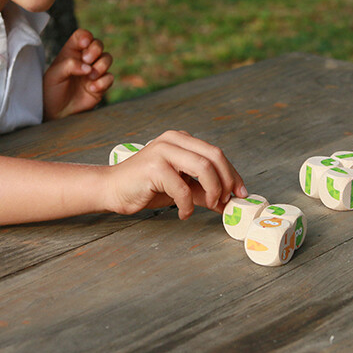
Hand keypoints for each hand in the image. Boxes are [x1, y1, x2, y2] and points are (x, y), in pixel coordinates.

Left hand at [43, 29, 112, 119]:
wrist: (56, 113)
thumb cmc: (51, 92)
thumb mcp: (53, 75)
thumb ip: (69, 65)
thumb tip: (87, 67)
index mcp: (71, 53)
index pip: (82, 36)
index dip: (86, 36)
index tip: (83, 44)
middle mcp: (84, 60)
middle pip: (98, 44)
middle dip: (95, 50)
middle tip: (87, 60)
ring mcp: (94, 72)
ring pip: (107, 58)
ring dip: (101, 65)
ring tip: (90, 76)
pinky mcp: (101, 85)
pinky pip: (110, 78)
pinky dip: (103, 82)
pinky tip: (91, 89)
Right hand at [103, 130, 247, 219]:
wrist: (111, 189)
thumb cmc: (146, 188)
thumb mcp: (180, 187)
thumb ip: (203, 191)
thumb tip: (228, 202)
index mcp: (181, 140)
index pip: (216, 153)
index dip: (232, 173)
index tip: (241, 192)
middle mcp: (173, 140)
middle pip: (214, 156)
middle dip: (227, 181)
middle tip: (227, 201)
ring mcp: (163, 151)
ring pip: (203, 168)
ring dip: (212, 191)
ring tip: (208, 206)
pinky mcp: (154, 167)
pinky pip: (182, 189)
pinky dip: (188, 205)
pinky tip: (183, 213)